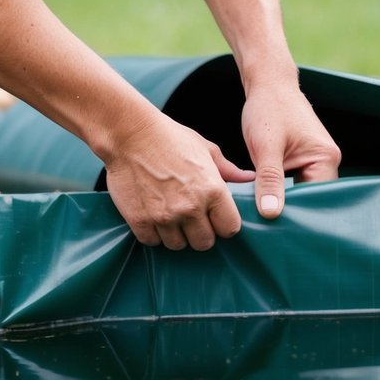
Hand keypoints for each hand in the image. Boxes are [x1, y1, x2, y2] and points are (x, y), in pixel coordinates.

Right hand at [104, 112, 254, 249]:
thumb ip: (229, 169)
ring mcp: (164, 216)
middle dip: (200, 233)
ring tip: (170, 215)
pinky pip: (152, 242)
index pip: (230, 229)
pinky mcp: (140, 220)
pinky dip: (153, 233)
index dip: (223, 224)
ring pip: (178, 245)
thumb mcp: (206, 149)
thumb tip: (249, 178)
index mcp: (213, 190)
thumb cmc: (170, 137)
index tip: (214, 217)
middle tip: (191, 218)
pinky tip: (153, 216)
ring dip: (175, 234)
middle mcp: (191, 207)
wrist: (129, 133)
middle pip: (204, 243)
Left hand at [241, 82, 340, 218]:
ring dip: (285, 202)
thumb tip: (271, 214)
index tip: (279, 232)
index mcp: (325, 158)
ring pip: (302, 192)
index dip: (299, 216)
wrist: (268, 83)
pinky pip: (295, 183)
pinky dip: (281, 191)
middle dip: (292, 212)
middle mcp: (327, 161)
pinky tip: (266, 201)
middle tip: (270, 231)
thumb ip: (269, 180)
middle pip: (312, 198)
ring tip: (267, 219)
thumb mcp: (265, 147)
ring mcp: (317, 160)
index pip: (317, 198)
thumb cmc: (268, 109)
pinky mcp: (304, 159)